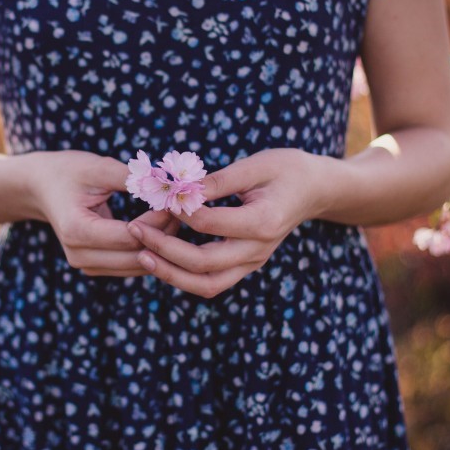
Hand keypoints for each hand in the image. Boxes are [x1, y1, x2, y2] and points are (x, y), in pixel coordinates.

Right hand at [28, 150, 179, 276]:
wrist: (41, 188)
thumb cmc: (68, 172)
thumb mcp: (97, 167)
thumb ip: (131, 178)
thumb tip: (168, 184)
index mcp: (77, 230)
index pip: (132, 235)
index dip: (159, 220)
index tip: (177, 200)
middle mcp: (79, 255)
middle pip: (138, 256)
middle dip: (165, 234)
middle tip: (184, 209)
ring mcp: (87, 266)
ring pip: (139, 266)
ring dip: (161, 245)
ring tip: (175, 216)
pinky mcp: (96, 268)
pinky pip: (133, 266)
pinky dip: (151, 250)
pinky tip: (163, 228)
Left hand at [126, 149, 322, 297]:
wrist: (315, 190)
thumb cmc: (286, 169)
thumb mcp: (255, 165)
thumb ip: (218, 180)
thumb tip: (180, 188)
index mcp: (262, 222)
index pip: (209, 224)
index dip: (178, 211)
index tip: (157, 196)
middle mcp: (258, 250)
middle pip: (204, 264)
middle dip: (164, 250)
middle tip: (135, 229)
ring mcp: (252, 263)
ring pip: (206, 284)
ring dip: (170, 273)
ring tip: (141, 255)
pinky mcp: (246, 266)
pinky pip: (211, 282)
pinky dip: (183, 276)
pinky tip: (161, 258)